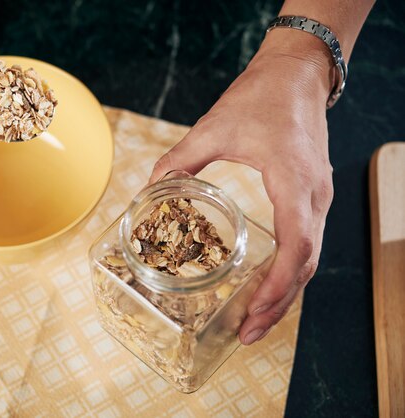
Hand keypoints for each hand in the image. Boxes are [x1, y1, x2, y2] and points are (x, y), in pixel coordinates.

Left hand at [150, 30, 334, 344]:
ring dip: (285, 294)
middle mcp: (314, 196)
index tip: (255, 311)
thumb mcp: (215, 127)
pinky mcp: (311, 196)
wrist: (298, 74)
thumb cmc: (262, 96)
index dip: (278, 285)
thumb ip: (179, 160)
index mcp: (294, 181)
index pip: (296, 246)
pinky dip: (289, 273)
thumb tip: (147, 190)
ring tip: (255, 323)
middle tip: (248, 334)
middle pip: (305, 265)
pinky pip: (305, 244)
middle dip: (278, 304)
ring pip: (309, 260)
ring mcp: (318, 198)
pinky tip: (267, 288)